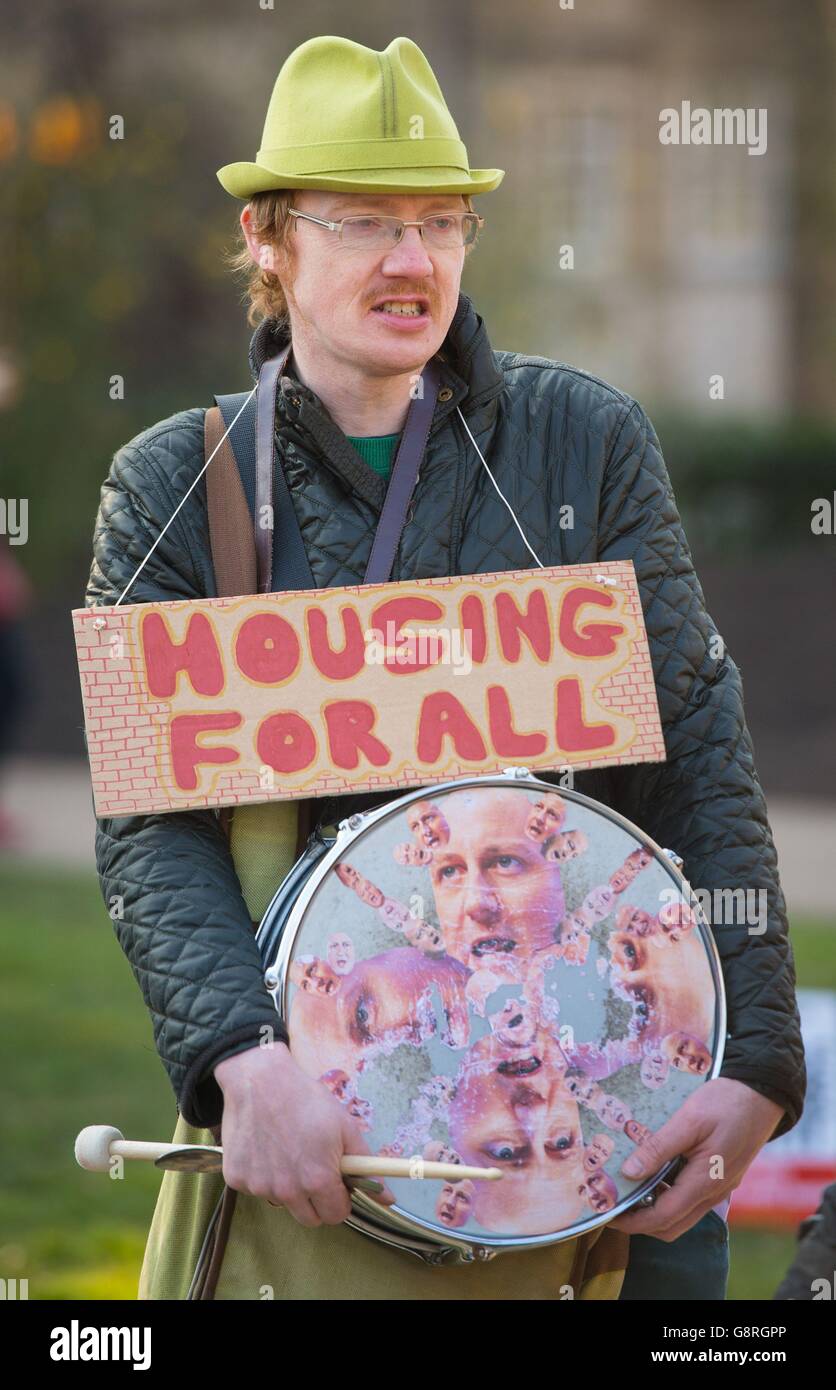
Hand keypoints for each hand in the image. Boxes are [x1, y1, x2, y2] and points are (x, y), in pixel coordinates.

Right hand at [214, 1041, 395, 1226]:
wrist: (260, 1079)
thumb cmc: (306, 1099)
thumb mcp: (344, 1126)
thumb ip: (366, 1166)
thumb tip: (389, 1198)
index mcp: (318, 1180)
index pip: (336, 1215)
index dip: (340, 1199)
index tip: (336, 1184)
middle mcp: (287, 1190)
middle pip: (309, 1218)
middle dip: (316, 1200)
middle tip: (313, 1169)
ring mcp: (259, 1186)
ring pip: (282, 1202)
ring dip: (287, 1187)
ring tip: (286, 1150)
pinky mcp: (236, 1178)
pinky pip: (255, 1188)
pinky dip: (262, 1174)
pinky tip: (264, 1146)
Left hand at [609, 1078, 783, 1240]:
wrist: (763, 1092)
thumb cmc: (727, 1102)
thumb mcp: (689, 1120)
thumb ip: (659, 1148)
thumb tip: (629, 1173)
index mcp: (705, 1182)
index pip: (663, 1218)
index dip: (633, 1221)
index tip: (608, 1214)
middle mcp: (714, 1192)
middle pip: (672, 1226)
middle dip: (641, 1223)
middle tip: (615, 1204)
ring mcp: (720, 1187)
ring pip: (683, 1214)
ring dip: (655, 1210)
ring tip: (629, 1188)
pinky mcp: (722, 1176)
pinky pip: (692, 1199)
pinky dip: (669, 1197)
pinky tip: (653, 1174)